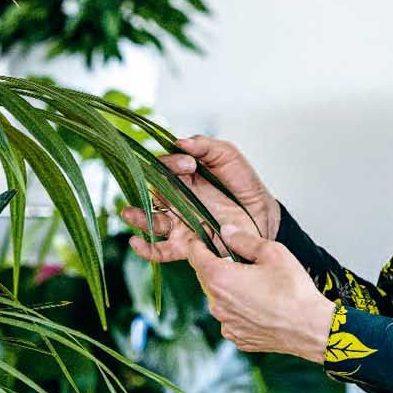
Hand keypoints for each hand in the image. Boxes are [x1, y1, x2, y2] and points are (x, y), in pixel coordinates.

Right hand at [123, 135, 278, 263]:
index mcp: (183, 176)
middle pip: (151, 193)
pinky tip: (137, 243)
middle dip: (147, 189)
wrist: (263, 214)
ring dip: (137, 217)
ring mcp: (180, 222)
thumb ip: (205, 146)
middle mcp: (177, 199)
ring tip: (129, 213)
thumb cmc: (243, 183)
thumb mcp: (228, 156)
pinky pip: (161, 250)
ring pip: (151, 221)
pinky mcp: (187, 244)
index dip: (171, 164)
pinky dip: (146, 249)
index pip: (164, 167)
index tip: (190, 166)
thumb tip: (179, 142)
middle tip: (161, 186)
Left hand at [185, 234, 335, 361]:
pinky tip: (259, 304)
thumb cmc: (293, 291)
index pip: (195, 256)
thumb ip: (244, 239)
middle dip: (216, 265)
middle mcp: (217, 304)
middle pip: (206, 278)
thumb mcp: (272, 252)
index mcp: (220, 279)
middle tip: (239, 257)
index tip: (204, 236)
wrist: (309, 328)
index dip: (198, 242)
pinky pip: (230, 317)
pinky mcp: (237, 337)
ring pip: (218, 299)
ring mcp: (226, 324)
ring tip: (255, 283)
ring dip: (229, 288)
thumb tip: (226, 231)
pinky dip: (238, 308)